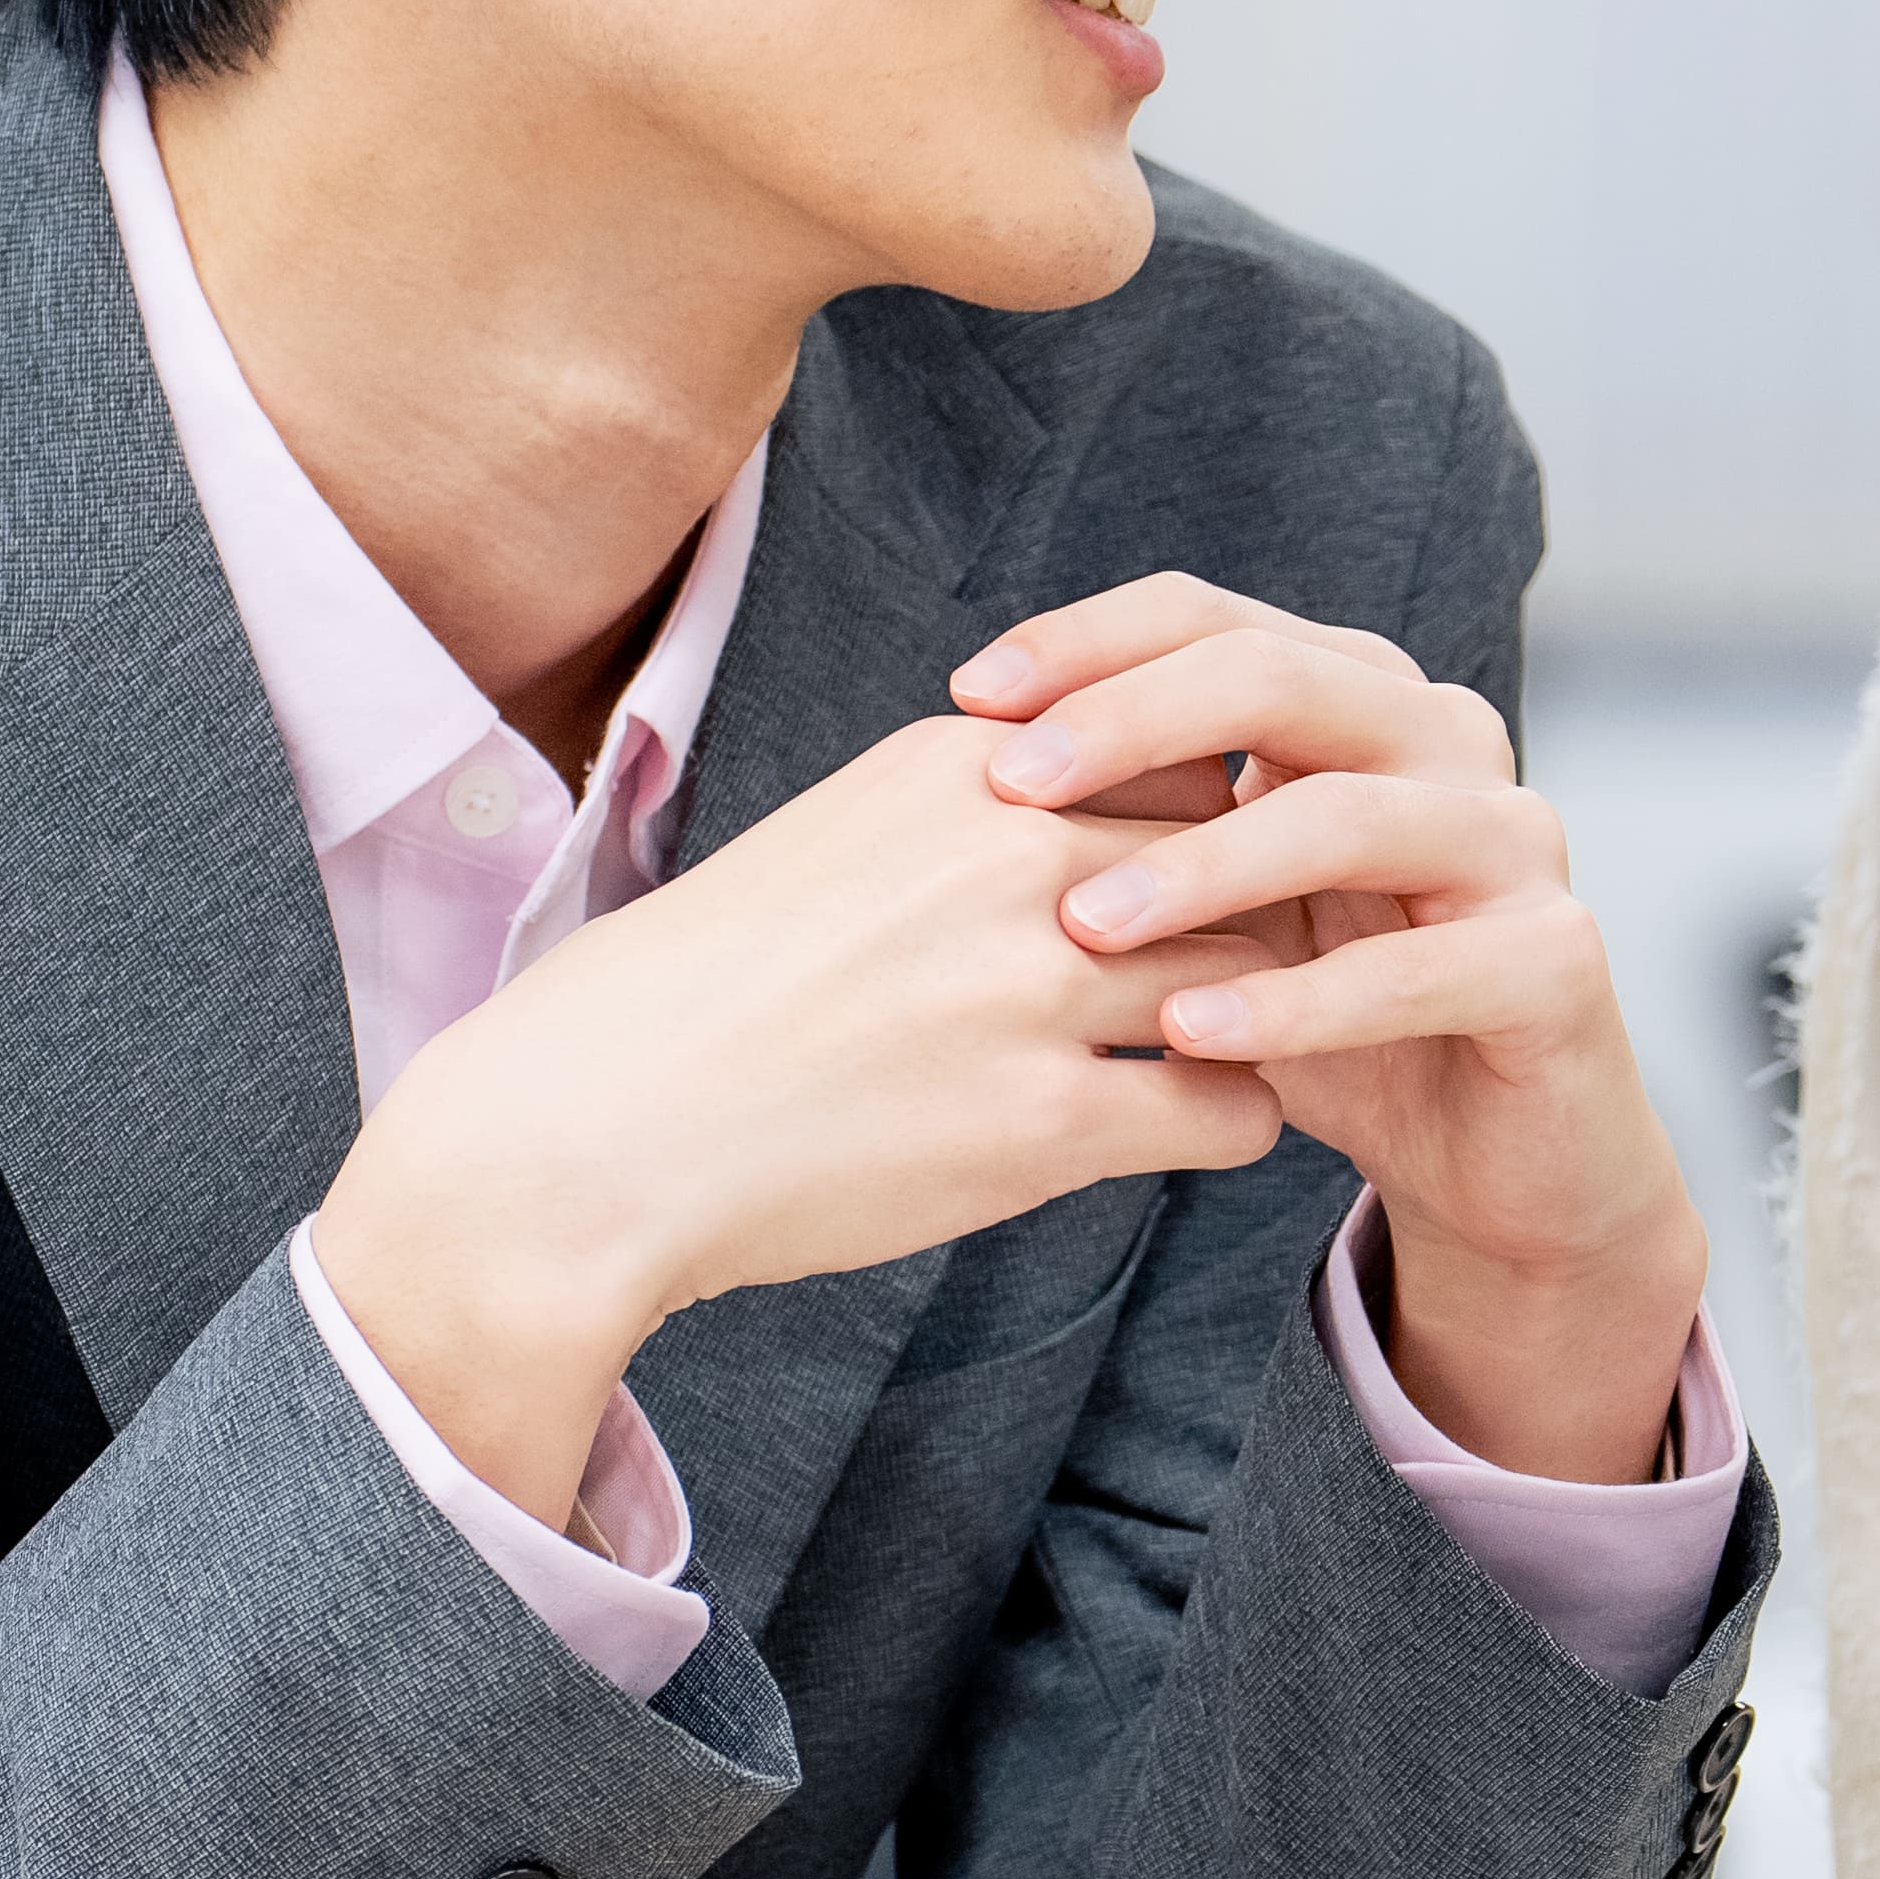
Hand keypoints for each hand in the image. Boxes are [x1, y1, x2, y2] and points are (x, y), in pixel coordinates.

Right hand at [309, 705, 1308, 1522]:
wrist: (596, 1129)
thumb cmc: (716, 991)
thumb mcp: (849, 835)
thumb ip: (982, 804)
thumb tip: (1105, 793)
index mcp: (963, 766)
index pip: (1180, 750)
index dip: (1218, 816)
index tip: (1224, 869)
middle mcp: (1011, 853)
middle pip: (1240, 856)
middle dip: (1271, 913)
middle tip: (1283, 967)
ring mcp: (1031, 987)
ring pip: (1256, 977)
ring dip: (1269, 1017)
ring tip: (1254, 1044)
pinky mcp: (1039, 1123)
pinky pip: (1230, 1110)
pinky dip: (1240, 1117)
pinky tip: (1201, 1124)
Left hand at [956, 577, 1708, 1482]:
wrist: (1493, 1158)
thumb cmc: (1332, 1016)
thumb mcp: (1220, 907)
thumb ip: (1140, 825)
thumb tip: (964, 754)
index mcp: (1361, 698)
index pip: (1215, 620)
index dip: (1089, 644)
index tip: (967, 697)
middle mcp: (1447, 739)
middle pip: (1282, 678)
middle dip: (1132, 722)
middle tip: (1010, 786)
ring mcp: (1516, 842)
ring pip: (1348, 814)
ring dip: (1204, 867)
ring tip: (1082, 926)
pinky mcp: (1554, 961)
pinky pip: (1416, 968)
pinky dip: (1298, 1001)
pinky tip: (1192, 1031)